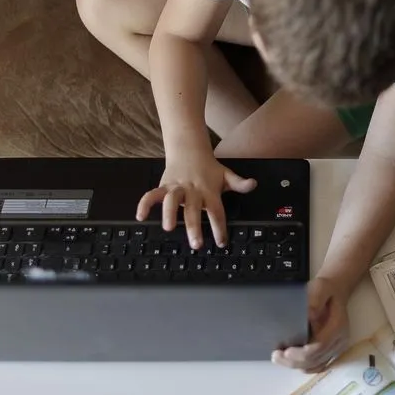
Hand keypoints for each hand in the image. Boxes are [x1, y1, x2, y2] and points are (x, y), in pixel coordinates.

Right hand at [136, 152, 255, 247]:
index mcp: (209, 191)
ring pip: (172, 200)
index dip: (219, 228)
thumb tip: (254, 184)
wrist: (189, 150)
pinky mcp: (164, 186)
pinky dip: (144, 204)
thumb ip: (239, 183)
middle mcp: (193, 191)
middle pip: (193, 210)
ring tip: (169, 228)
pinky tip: (140, 217)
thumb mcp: (226, 175)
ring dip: (170, 213)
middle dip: (194, 227)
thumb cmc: (209, 169)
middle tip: (196, 243)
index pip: (216, 212)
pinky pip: (152, 195)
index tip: (221, 243)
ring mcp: (177, 188)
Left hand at [272, 277, 349, 372]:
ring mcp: (336, 348)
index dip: (302, 352)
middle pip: (316, 359)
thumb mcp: (320, 288)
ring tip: (279, 359)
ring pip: (316, 365)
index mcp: (338, 326)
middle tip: (276, 356)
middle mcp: (339, 340)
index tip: (286, 351)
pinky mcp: (331, 352)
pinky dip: (304, 366)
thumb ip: (314, 300)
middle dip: (295, 361)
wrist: (335, 292)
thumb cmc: (325, 290)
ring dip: (297, 365)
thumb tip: (308, 316)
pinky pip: (318, 365)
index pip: (320, 346)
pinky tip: (290, 361)